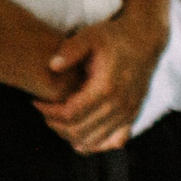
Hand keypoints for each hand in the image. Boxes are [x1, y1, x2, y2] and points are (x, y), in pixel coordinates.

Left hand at [35, 6, 166, 153]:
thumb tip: (52, 67)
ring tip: (57, 121)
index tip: (37, 102)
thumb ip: (70, 50)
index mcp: (105, 88)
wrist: (144, 40)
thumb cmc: (113, 37)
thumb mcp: (90, 36)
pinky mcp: (133, 116)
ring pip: (94, 141)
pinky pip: (114, 142)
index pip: (70, 114)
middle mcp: (119, 105)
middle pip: (79, 131)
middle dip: (55, 124)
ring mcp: (128, 113)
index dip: (49, 112)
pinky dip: (96, 144)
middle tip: (44, 111)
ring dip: (71, 136)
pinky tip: (81, 137)